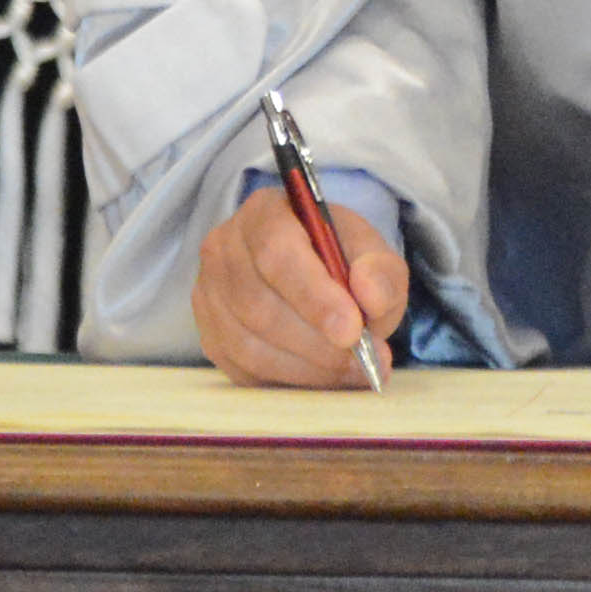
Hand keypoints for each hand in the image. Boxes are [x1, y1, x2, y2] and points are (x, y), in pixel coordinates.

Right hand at [193, 180, 408, 388]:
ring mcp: (208, 294)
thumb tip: (372, 298)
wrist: (312, 274)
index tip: (352, 329)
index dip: (313, 296)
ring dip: (308, 367)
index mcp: (264, 211)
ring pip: (249, 344)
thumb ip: (381, 270)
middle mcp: (224, 248)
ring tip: (353, 370)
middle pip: (259, 305)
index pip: (276, 253)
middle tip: (364, 359)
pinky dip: (289, 379)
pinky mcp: (210, 335)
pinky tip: (323, 375)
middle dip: (317, 342)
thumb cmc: (339, 259)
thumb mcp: (371, 254)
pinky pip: (243, 369)